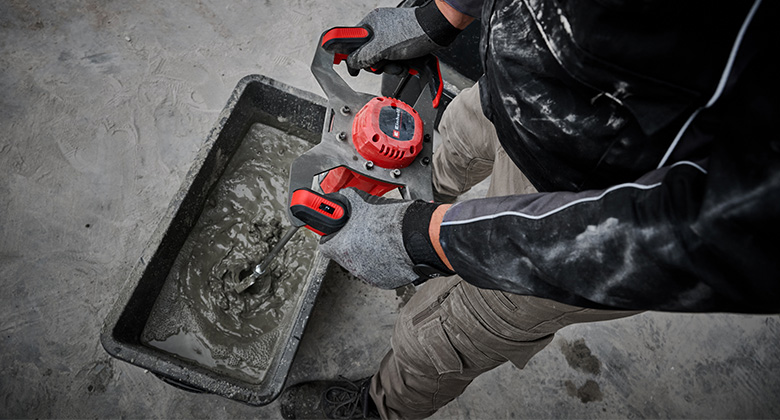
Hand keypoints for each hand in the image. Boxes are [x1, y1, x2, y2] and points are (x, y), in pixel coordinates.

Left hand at [319, 188, 418, 287]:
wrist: (421, 236)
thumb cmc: (394, 221)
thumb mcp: (363, 202)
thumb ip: (346, 201)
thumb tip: (339, 198)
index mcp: (342, 248)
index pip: (325, 244)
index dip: (331, 234)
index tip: (336, 227)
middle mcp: (353, 266)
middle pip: (344, 253)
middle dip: (351, 241)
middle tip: (363, 229)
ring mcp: (369, 276)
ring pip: (361, 262)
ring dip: (367, 251)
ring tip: (382, 237)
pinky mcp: (385, 282)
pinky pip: (377, 270)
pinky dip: (382, 261)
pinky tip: (391, 248)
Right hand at [346, 2, 461, 71]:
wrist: (437, 31)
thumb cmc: (413, 32)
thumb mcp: (382, 48)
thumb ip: (363, 56)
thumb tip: (351, 62)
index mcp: (370, 24)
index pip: (351, 41)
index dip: (350, 55)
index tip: (350, 66)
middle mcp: (379, 29)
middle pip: (366, 54)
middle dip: (376, 64)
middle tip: (383, 65)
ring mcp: (390, 37)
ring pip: (381, 58)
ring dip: (390, 66)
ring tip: (399, 65)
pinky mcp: (401, 43)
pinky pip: (393, 58)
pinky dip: (398, 64)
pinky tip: (405, 65)